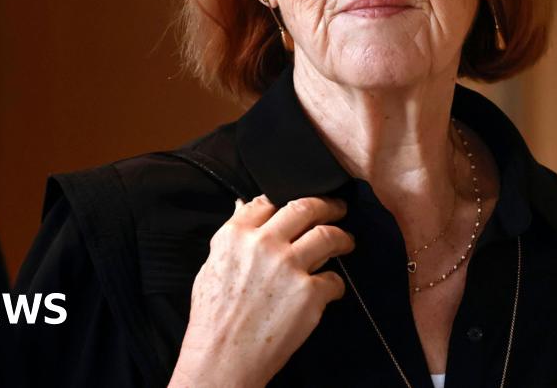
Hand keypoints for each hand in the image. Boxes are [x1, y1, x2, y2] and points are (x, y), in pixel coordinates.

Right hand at [168, 194, 354, 387]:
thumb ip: (232, 235)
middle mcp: (265, 245)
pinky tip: (330, 289)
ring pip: (329, 235)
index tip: (299, 202)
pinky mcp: (310, 293)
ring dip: (342, 238)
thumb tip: (243, 207)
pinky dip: (335, 284)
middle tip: (337, 208)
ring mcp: (289, 267)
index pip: (269, 200)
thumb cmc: (213, 319)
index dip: (287, 197)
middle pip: (306, 208)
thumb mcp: (210, 266)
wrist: (222, 358)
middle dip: (327, 205)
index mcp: (237, 235)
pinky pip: (334, 279)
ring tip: (346, 242)